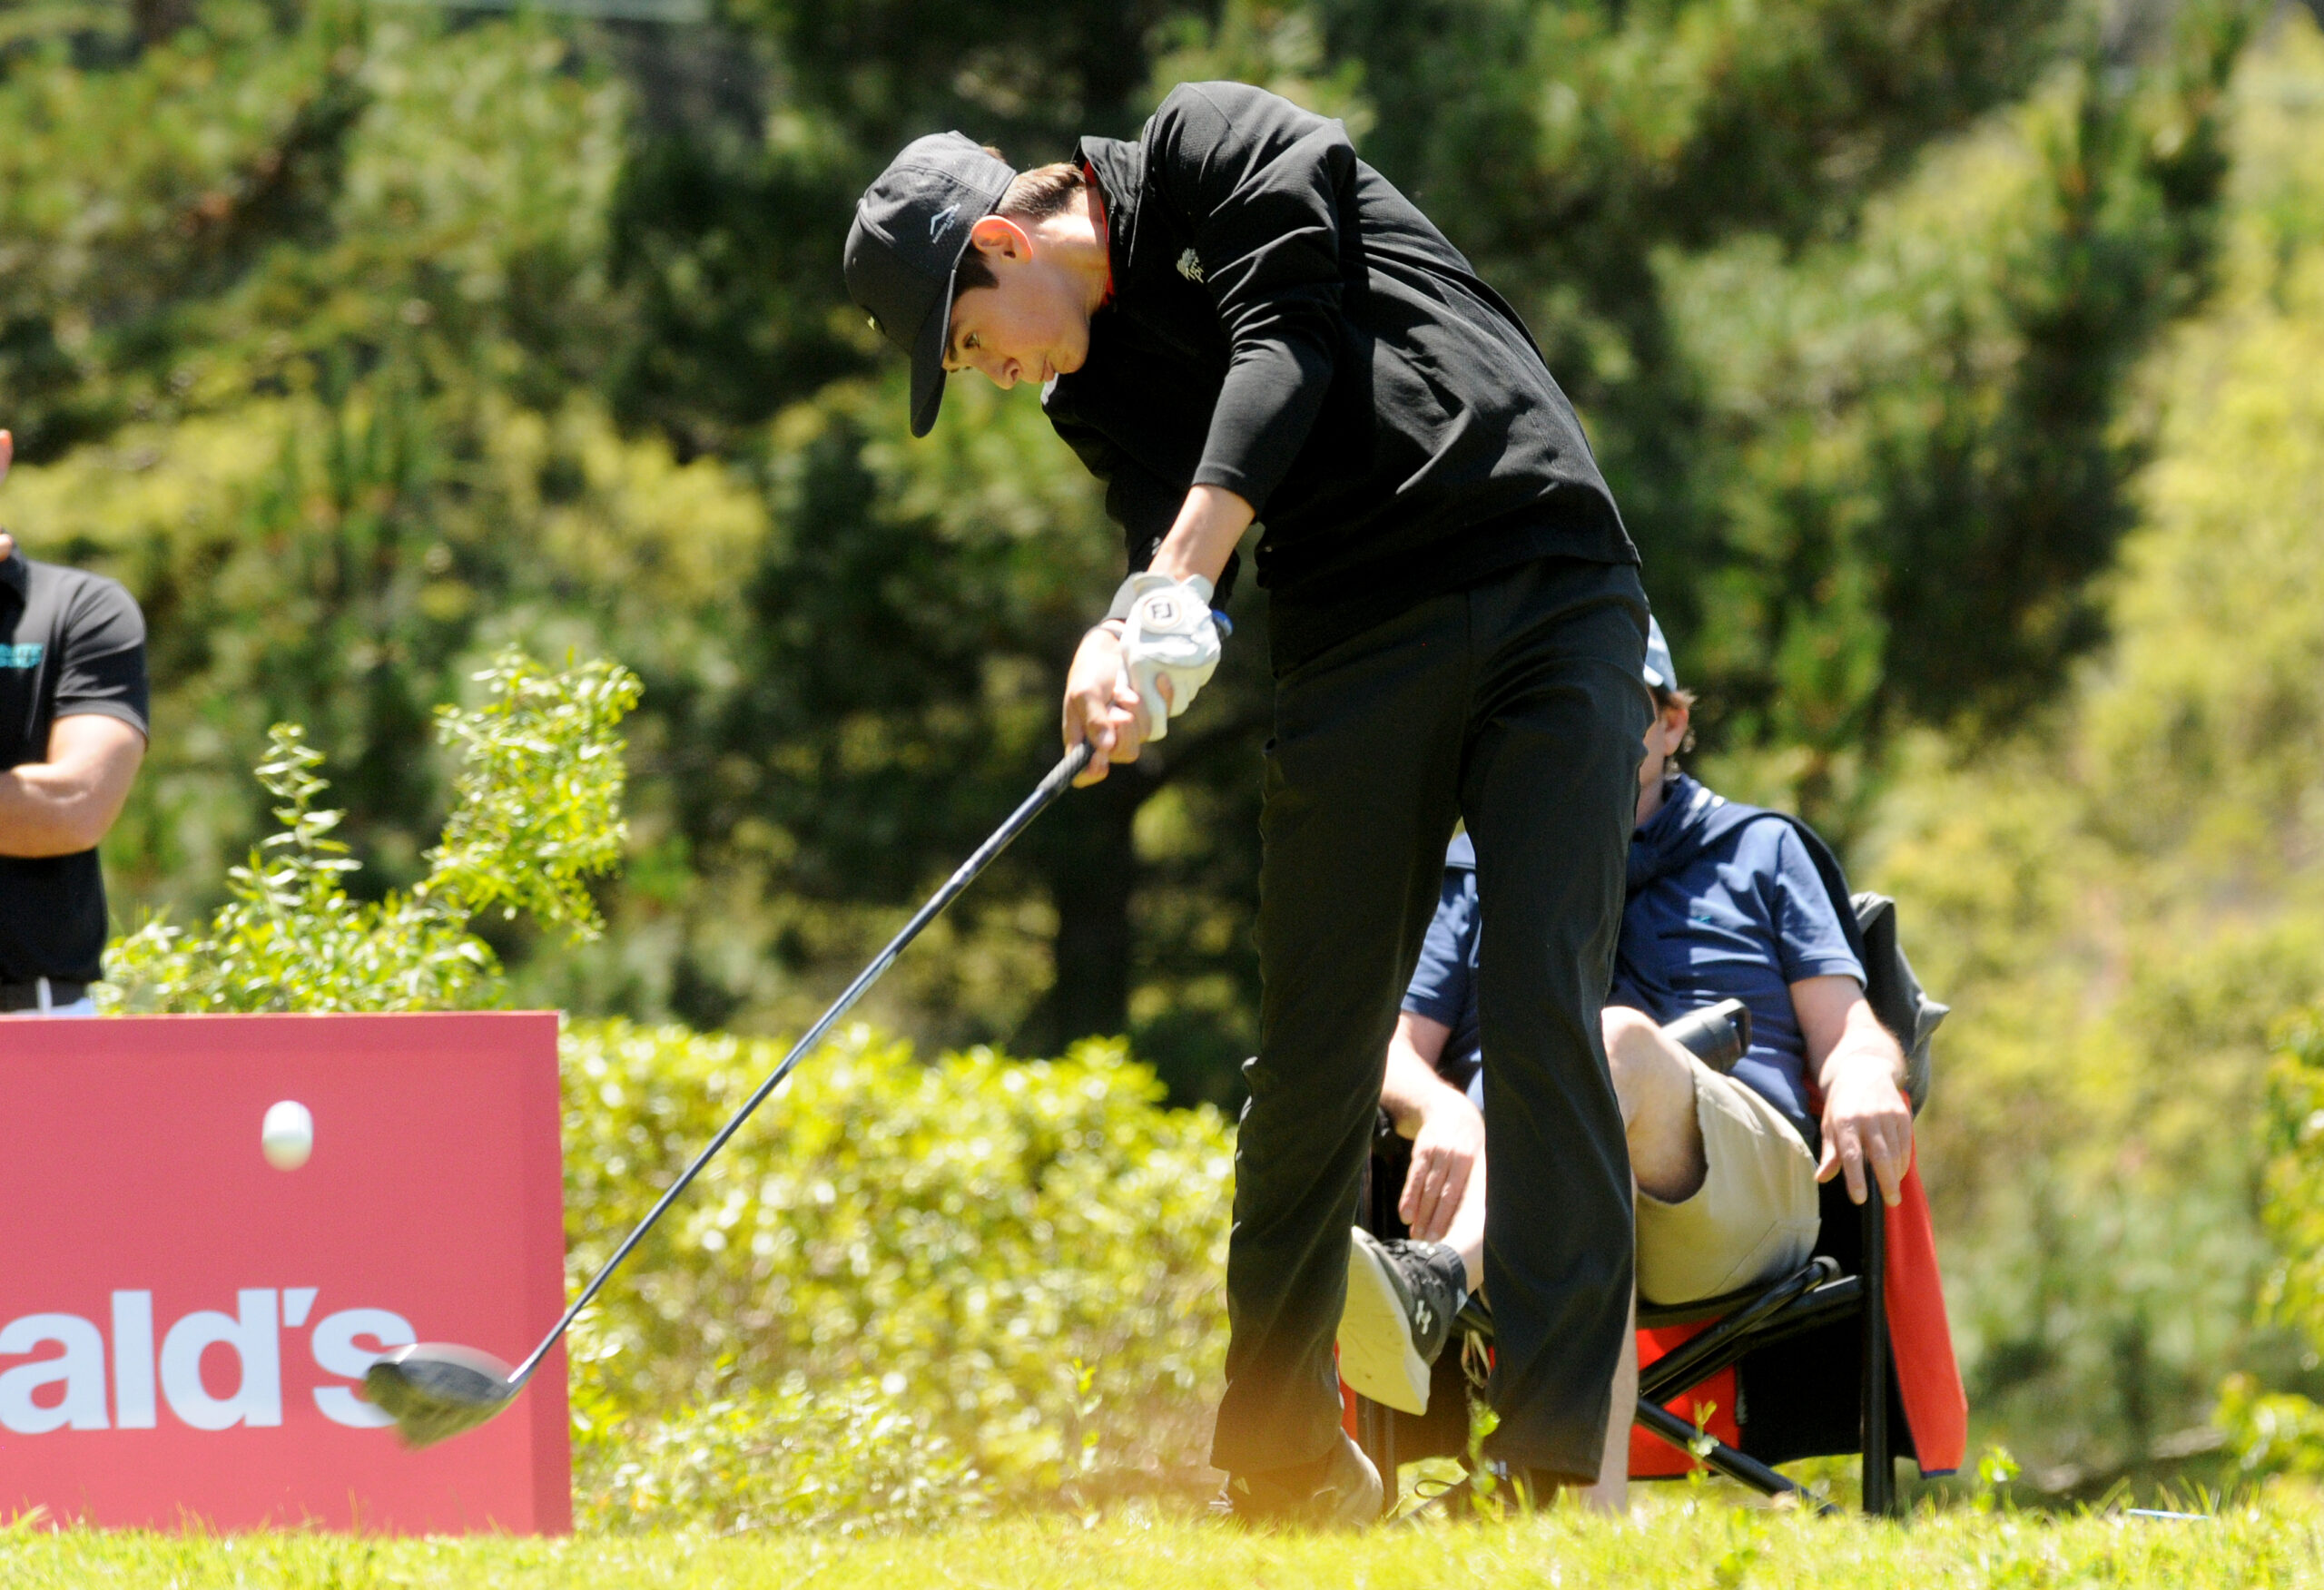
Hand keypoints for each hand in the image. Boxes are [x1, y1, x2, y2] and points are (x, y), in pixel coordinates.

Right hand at [1061, 625, 1149, 785]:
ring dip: (1136, 708)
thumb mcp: (1084, 692)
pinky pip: (1164, 713)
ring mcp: (1133, 728)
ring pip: (1146, 733)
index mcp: (1084, 740)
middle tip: (1115, 707)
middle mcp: (1109, 740)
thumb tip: (1104, 748)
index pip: (1085, 774)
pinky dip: (1161, 696)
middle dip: (1124, 728)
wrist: (1110, 647)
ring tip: (1122, 690)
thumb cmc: (1089, 672)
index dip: (1092, 774)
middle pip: (1126, 753)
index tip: (1099, 761)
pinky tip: (1157, 681)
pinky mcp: (1152, 713)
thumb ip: (1092, 720)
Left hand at [1115, 573, 1219, 741]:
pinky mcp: (1208, 659)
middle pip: (1176, 706)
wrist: (1172, 597)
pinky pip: (1200, 679)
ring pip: (1188, 693)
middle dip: (1169, 704)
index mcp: (1144, 669)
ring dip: (1180, 689)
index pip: (1154, 712)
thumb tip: (1128, 706)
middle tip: (1163, 694)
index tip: (1155, 723)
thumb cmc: (1144, 628)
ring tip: (1171, 672)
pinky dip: (1192, 676)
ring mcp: (1193, 665)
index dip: (1154, 721)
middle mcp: (1171, 670)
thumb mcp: (1129, 652)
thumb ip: (1129, 681)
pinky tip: (1183, 661)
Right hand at [1397, 1086, 1483, 1242]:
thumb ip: (1482, 1183)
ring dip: (1421, 1215)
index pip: (1464, 1197)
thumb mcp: (1482, 1157)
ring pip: (1428, 1189)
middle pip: (1445, 1196)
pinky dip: (1409, 1198)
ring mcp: (1438, 1153)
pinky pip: (1414, 1177)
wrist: (1450, 1109)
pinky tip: (1405, 1215)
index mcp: (1475, 1164)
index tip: (1454, 1241)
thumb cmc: (1470, 1144)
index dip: (1457, 1218)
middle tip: (1431, 1246)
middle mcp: (1457, 1158)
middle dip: (1437, 1222)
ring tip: (1417, 1237)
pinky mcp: (1422, 1151)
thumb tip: (1489, 1220)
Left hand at [1816, 1050, 1911, 1206]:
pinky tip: (1899, 1173)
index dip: (1855, 1178)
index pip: (1851, 1155)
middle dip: (1886, 1182)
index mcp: (1844, 1121)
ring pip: (1895, 1152)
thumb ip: (1829, 1153)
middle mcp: (1867, 1118)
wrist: (1863, 1071)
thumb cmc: (1841, 1105)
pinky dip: (1903, 1161)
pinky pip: (1906, 1143)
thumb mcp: (1829, 1125)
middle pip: (1880, 1156)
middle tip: (1891, 1202)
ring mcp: (1887, 1115)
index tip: (1859, 1199)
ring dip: (1896, 1175)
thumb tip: (1821, 1178)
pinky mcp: (1902, 1114)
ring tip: (1893, 1192)